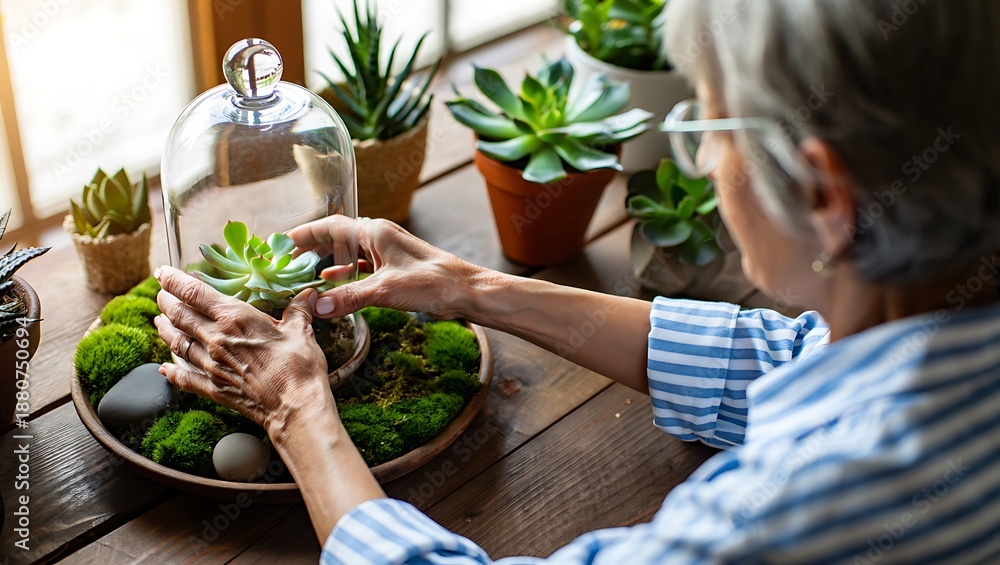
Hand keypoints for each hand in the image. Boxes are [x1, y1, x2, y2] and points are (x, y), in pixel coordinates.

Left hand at [153, 266, 332, 434]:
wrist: (294, 406)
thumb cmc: (298, 366)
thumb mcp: (301, 331)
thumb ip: (297, 311)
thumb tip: (307, 295)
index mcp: (234, 318)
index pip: (193, 293)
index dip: (173, 280)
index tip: (162, 272)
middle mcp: (215, 339)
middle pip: (179, 315)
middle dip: (167, 302)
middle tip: (162, 294)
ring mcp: (211, 365)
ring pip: (177, 343)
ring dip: (166, 330)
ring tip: (160, 321)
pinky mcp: (214, 388)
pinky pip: (184, 377)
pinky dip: (171, 371)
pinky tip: (164, 368)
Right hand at [288, 217, 495, 319]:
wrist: (467, 292)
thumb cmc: (433, 283)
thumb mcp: (386, 290)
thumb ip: (350, 298)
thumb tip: (318, 308)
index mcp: (375, 233)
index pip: (331, 226)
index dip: (305, 234)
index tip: (281, 243)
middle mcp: (379, 238)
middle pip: (336, 239)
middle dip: (311, 250)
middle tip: (286, 263)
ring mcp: (387, 253)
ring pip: (349, 255)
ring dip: (327, 265)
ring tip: (301, 275)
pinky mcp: (394, 269)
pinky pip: (362, 268)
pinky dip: (345, 276)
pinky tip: (332, 286)